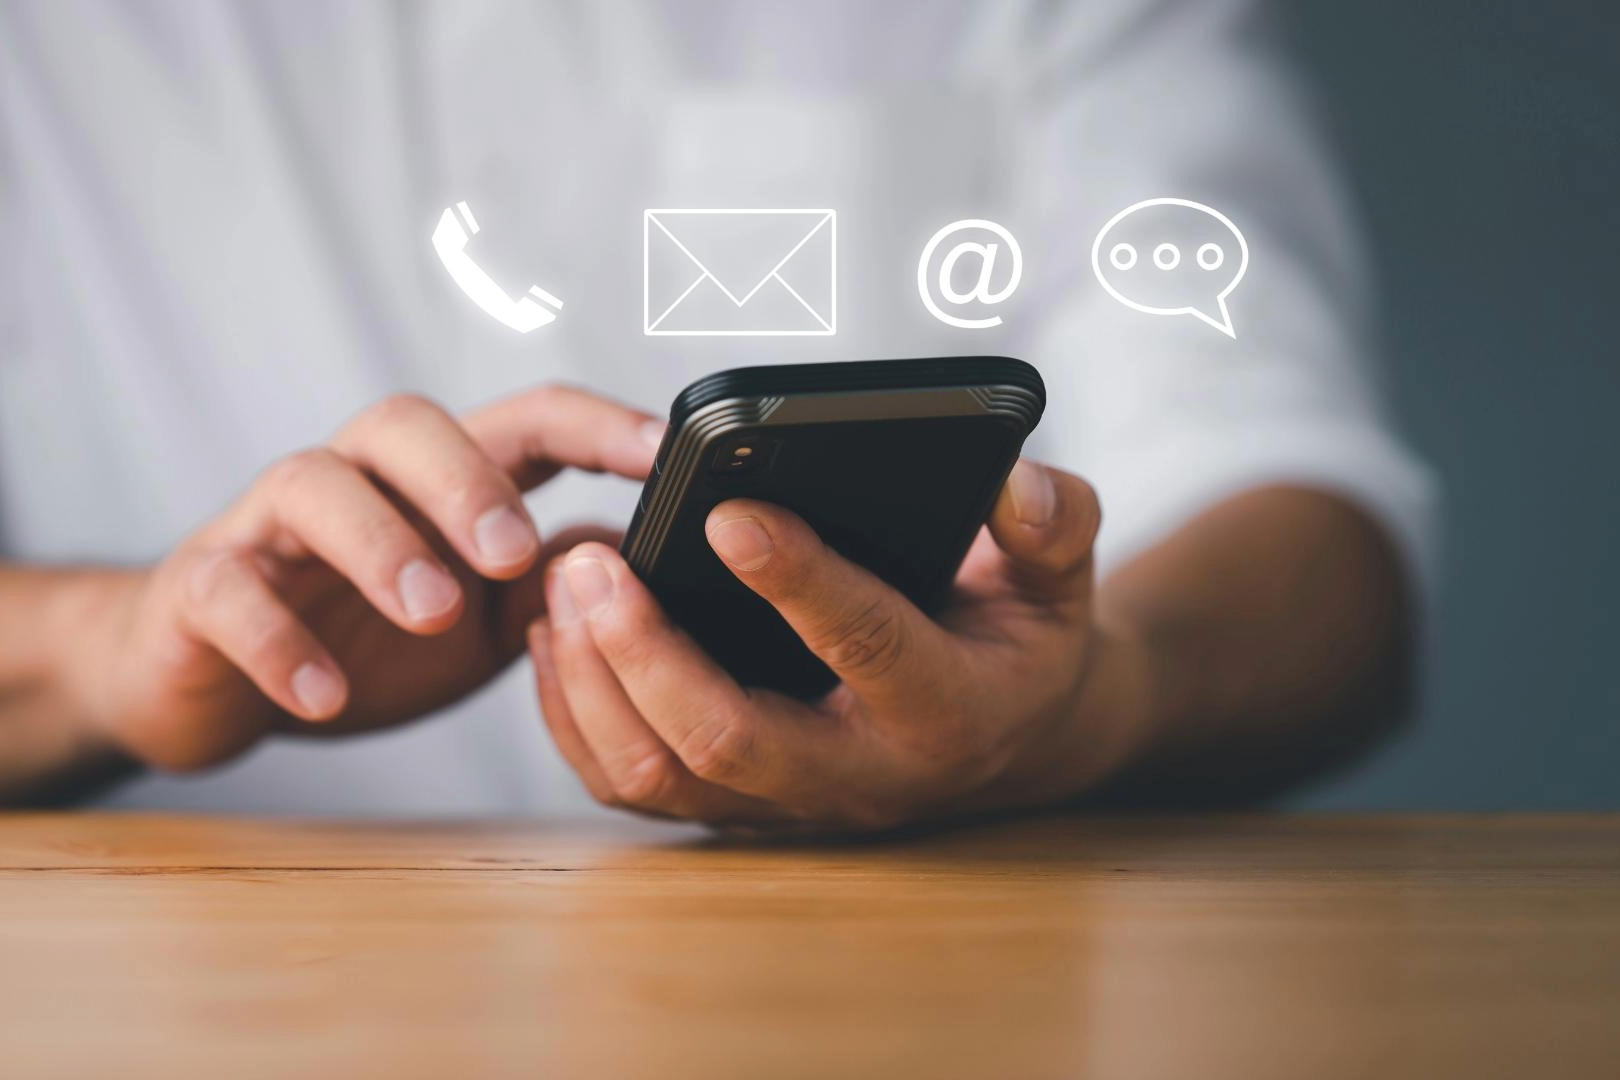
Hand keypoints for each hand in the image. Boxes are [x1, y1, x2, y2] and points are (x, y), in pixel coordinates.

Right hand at [71, 385, 659, 770]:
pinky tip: (323, 695)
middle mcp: (354, 480)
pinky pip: (231, 592)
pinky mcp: (201, 587)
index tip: (662, 453)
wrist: (201, 679)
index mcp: (434, 484)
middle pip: (405, 423)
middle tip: (512, 552)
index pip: (522, 422)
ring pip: (314, 484)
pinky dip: (278, 641)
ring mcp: (269, 527)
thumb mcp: (478, 622)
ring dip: (381, 544)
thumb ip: (552, 587)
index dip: (594, 424)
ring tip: (432, 614)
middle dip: (466, 480)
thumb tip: (650, 561)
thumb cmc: (353, 635)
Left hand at [528, 459, 1152, 831]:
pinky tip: (556, 633)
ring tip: (565, 582)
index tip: (726, 511)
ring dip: (595, 682)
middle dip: (648, 650)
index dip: (798, 581)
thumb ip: (1054, 522)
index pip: (867, 646)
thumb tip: (1015, 482)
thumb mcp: (1063, 574)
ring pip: (662, 775)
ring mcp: (789, 803)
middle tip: (592, 558)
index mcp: (949, 707)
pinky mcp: (735, 809)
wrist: (1011, 735)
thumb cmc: (1023, 633)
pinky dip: (575, 716)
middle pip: (730, 738)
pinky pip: (631, 787)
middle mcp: (862, 773)